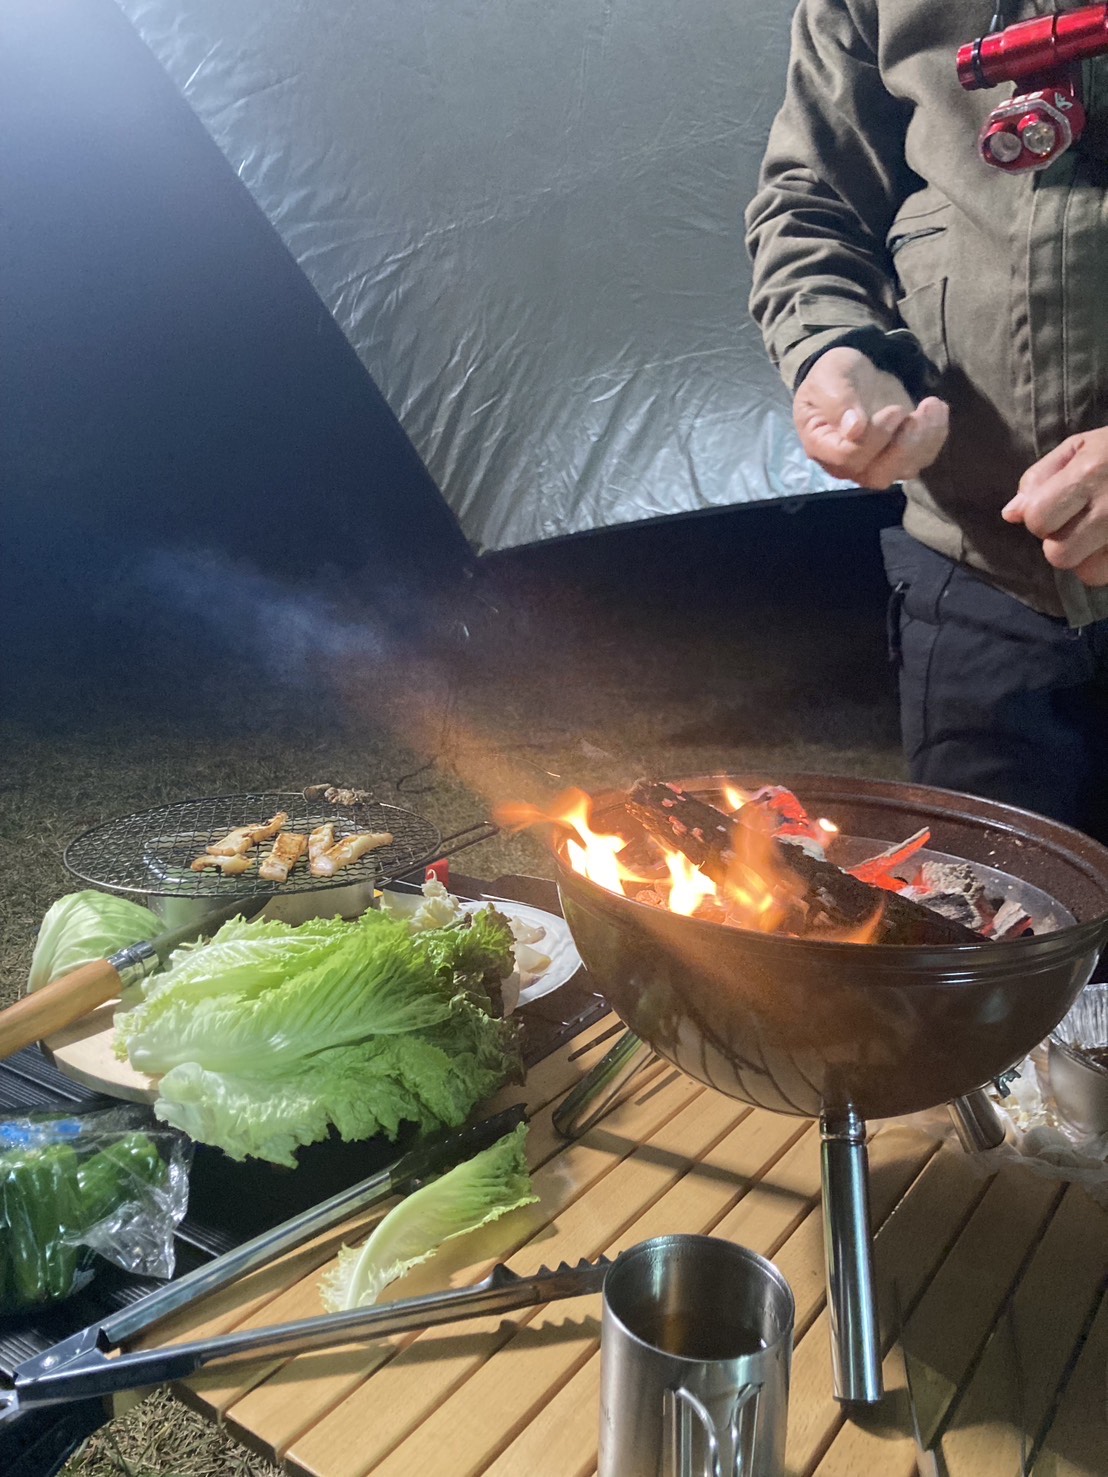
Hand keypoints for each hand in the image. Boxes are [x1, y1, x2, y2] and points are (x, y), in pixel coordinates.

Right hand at [793, 346, 948, 488]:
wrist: (851, 376)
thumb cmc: (833, 377)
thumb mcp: (829, 377)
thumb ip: (838, 401)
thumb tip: (854, 430)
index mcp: (821, 446)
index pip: (848, 459)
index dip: (875, 439)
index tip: (894, 410)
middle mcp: (847, 464)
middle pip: (877, 475)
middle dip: (903, 448)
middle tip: (915, 416)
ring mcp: (874, 463)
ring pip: (902, 470)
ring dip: (923, 441)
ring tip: (932, 406)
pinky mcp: (898, 456)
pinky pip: (920, 459)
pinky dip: (934, 437)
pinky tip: (937, 409)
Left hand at [1003, 429, 1107, 587]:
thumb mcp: (1082, 446)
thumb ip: (1041, 478)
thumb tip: (1011, 515)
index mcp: (1088, 474)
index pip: (1039, 521)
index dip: (1042, 519)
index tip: (1059, 508)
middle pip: (1059, 556)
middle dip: (1063, 543)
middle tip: (1082, 523)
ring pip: (1088, 574)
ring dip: (1088, 560)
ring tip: (1101, 535)